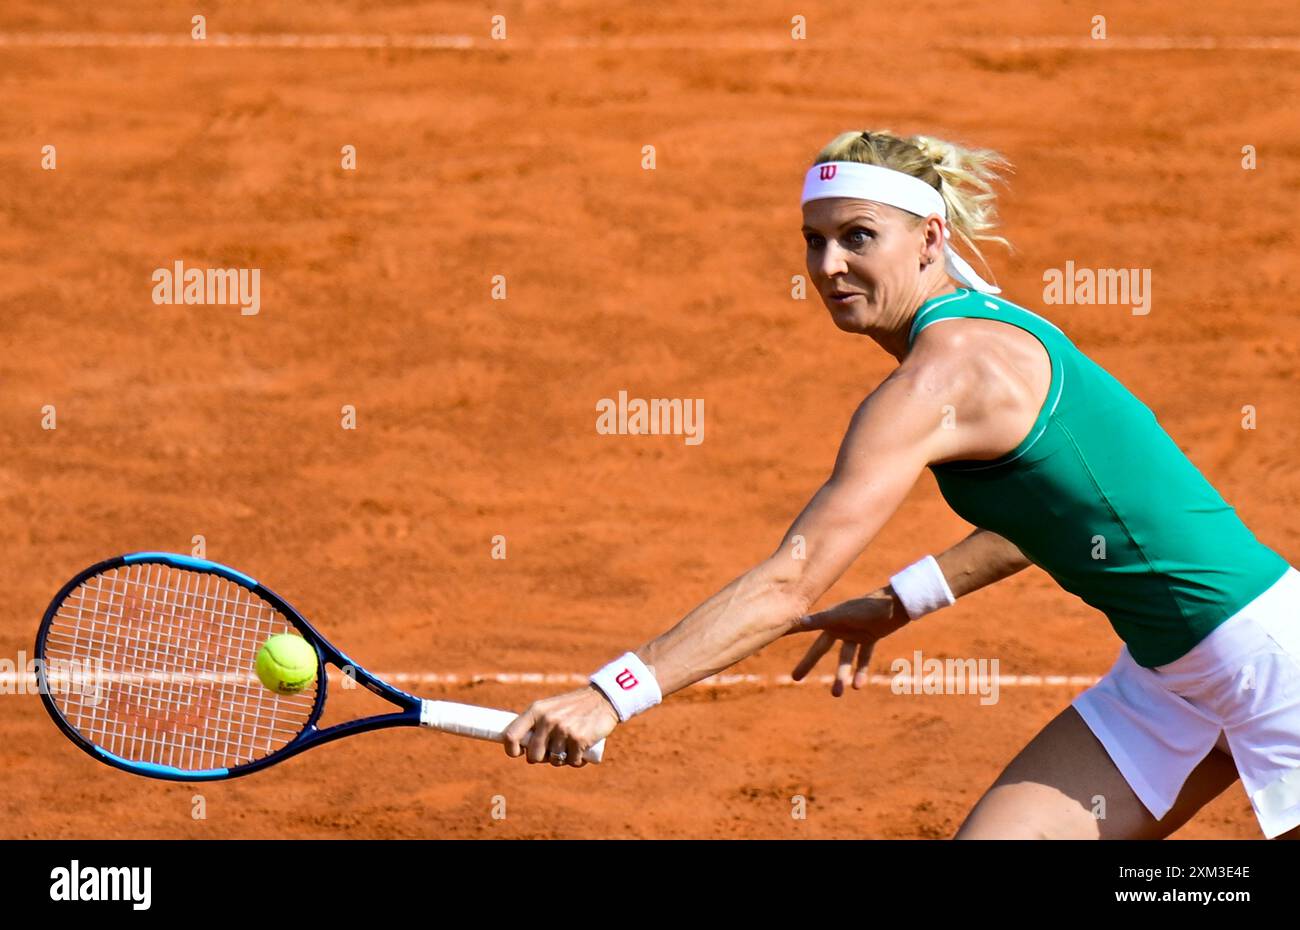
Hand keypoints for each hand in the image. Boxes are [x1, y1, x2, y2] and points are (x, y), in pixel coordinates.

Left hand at [502, 684, 619, 766]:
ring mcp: (563, 730)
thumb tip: (521, 749)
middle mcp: (547, 719)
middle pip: (534, 756)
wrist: (603, 699)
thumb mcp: (550, 708)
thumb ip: (535, 724)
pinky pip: (572, 762)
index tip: (519, 753)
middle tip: (553, 750)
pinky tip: (582, 750)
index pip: (511, 735)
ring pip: (554, 761)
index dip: (511, 750)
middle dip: (542, 758)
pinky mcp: (579, 739)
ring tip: (570, 746)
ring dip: (562, 759)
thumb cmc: (572, 707)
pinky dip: (577, 760)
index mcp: (536, 710)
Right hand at [786, 587, 909, 695]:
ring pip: (844, 659)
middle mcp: (839, 627)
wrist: (896, 603)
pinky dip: (861, 671)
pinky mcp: (870, 638)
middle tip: (795, 678)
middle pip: (820, 649)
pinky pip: (863, 658)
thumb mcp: (843, 616)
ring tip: (837, 694)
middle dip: (808, 663)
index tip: (773, 633)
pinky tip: (858, 686)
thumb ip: (822, 620)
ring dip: (841, 675)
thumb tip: (799, 621)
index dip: (790, 631)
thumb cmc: (868, 607)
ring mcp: (854, 633)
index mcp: (829, 619)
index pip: (805, 627)